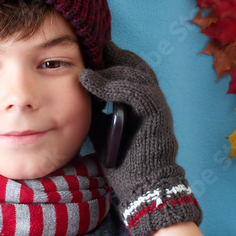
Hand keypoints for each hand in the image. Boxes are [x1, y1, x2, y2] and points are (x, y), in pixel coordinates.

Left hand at [80, 42, 201, 235]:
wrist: (143, 189)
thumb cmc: (124, 164)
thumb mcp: (103, 132)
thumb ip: (96, 113)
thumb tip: (78, 96)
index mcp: (143, 105)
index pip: (131, 72)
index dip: (114, 60)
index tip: (93, 52)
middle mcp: (153, 102)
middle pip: (136, 66)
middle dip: (114, 55)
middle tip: (92, 46)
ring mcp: (157, 107)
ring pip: (135, 74)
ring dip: (110, 68)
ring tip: (87, 68)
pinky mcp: (156, 116)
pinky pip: (136, 90)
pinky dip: (112, 84)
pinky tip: (91, 81)